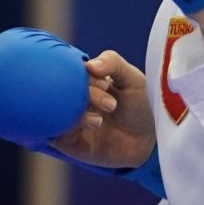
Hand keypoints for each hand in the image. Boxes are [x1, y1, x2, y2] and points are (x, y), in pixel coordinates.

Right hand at [44, 50, 154, 169]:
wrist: (148, 140)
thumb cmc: (140, 106)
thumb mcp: (132, 78)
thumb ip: (113, 63)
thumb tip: (89, 65)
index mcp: (82, 80)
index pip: (68, 70)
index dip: (83, 75)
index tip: (105, 83)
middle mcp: (71, 98)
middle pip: (61, 89)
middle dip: (86, 94)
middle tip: (110, 104)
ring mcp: (67, 119)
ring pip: (55, 110)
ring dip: (79, 111)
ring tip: (102, 118)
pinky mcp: (67, 141)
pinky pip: (55, 132)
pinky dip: (72, 126)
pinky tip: (96, 123)